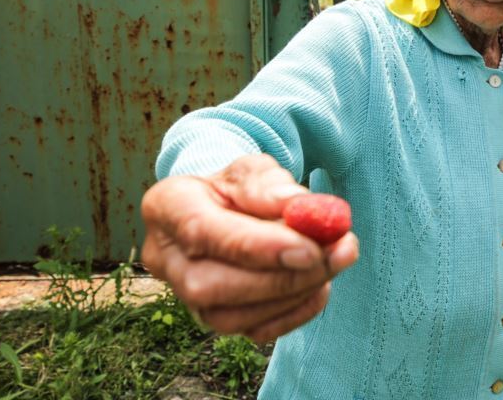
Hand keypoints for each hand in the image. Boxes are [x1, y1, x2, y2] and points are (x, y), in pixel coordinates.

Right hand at [140, 154, 358, 342]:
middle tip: (336, 255)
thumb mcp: (253, 170)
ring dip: (296, 293)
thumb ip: (271, 186)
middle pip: (211, 285)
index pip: (202, 232)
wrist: (228, 209)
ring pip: (233, 317)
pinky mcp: (214, 319)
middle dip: (282, 277)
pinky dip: (296, 311)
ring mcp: (185, 297)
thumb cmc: (240, 187)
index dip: (257, 246)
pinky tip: (322, 283)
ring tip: (336, 258)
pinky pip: (254, 331)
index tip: (310, 248)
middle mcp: (165, 259)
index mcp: (167, 207)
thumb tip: (301, 208)